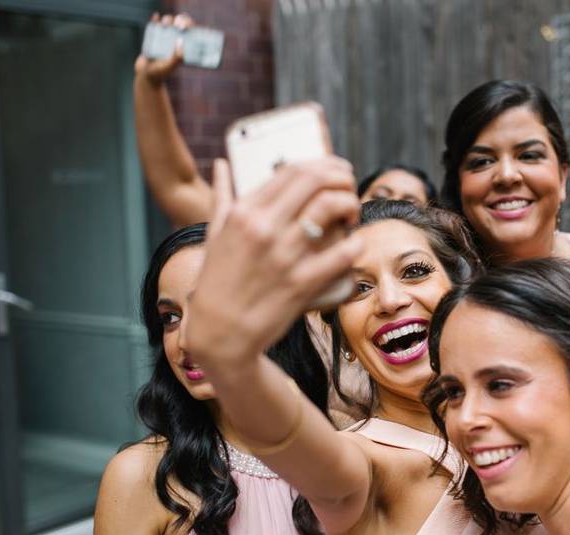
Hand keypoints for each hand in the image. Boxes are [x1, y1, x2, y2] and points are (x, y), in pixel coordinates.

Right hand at [134, 13, 192, 85]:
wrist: (146, 76)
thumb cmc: (160, 73)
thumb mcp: (170, 67)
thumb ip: (177, 58)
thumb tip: (180, 42)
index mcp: (183, 47)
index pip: (189, 32)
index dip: (189, 26)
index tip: (186, 28)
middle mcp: (174, 40)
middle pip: (179, 24)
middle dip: (180, 21)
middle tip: (179, 26)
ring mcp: (163, 37)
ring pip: (168, 23)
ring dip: (168, 20)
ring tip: (166, 25)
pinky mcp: (152, 37)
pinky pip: (154, 25)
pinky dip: (155, 20)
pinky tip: (156, 17)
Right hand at [185, 157, 361, 367]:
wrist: (220, 333)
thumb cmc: (217, 283)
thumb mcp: (214, 235)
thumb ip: (222, 196)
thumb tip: (222, 164)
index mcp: (243, 212)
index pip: (291, 169)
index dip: (323, 165)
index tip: (335, 173)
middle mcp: (263, 228)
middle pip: (315, 179)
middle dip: (341, 176)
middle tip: (349, 187)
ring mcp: (283, 255)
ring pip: (330, 207)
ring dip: (350, 203)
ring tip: (352, 213)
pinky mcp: (301, 283)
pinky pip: (342, 253)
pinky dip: (355, 243)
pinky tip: (355, 243)